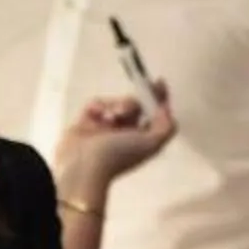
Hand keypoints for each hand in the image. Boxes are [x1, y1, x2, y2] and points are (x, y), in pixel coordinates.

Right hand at [52, 90, 176, 209]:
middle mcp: (125, 134)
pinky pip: (97, 104)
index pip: (155, 115)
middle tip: (131, 104)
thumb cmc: (118, 155)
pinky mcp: (87, 121)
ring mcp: (105, 127)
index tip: (160, 83)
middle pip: (136, 106)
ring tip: (112, 116)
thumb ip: (165, 127)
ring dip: (117, 105)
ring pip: (117, 103)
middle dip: (135, 103)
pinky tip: (98, 114)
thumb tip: (165, 110)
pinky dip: (99, 106)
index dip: (160, 99)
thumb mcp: (151, 144)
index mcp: (142, 141)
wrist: (83, 165)